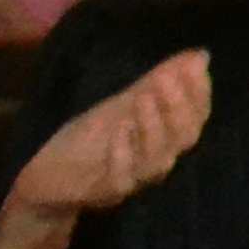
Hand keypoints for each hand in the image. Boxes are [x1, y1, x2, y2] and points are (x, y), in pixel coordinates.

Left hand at [6, 50, 211, 215]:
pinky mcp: (105, 192)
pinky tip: (119, 130)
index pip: (196, 116)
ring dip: (154, 128)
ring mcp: (134, 179)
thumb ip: (158, 83)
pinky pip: (122, 180)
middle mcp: (158, 160)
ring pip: (158, 161)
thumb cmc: (91, 139)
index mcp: (167, 139)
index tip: (193, 66)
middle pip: (185, 138)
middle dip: (179, 106)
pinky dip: (123, 154)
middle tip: (166, 78)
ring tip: (143, 98)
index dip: (199, 92)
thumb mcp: (123, 105)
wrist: (49, 177)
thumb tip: (199, 56)